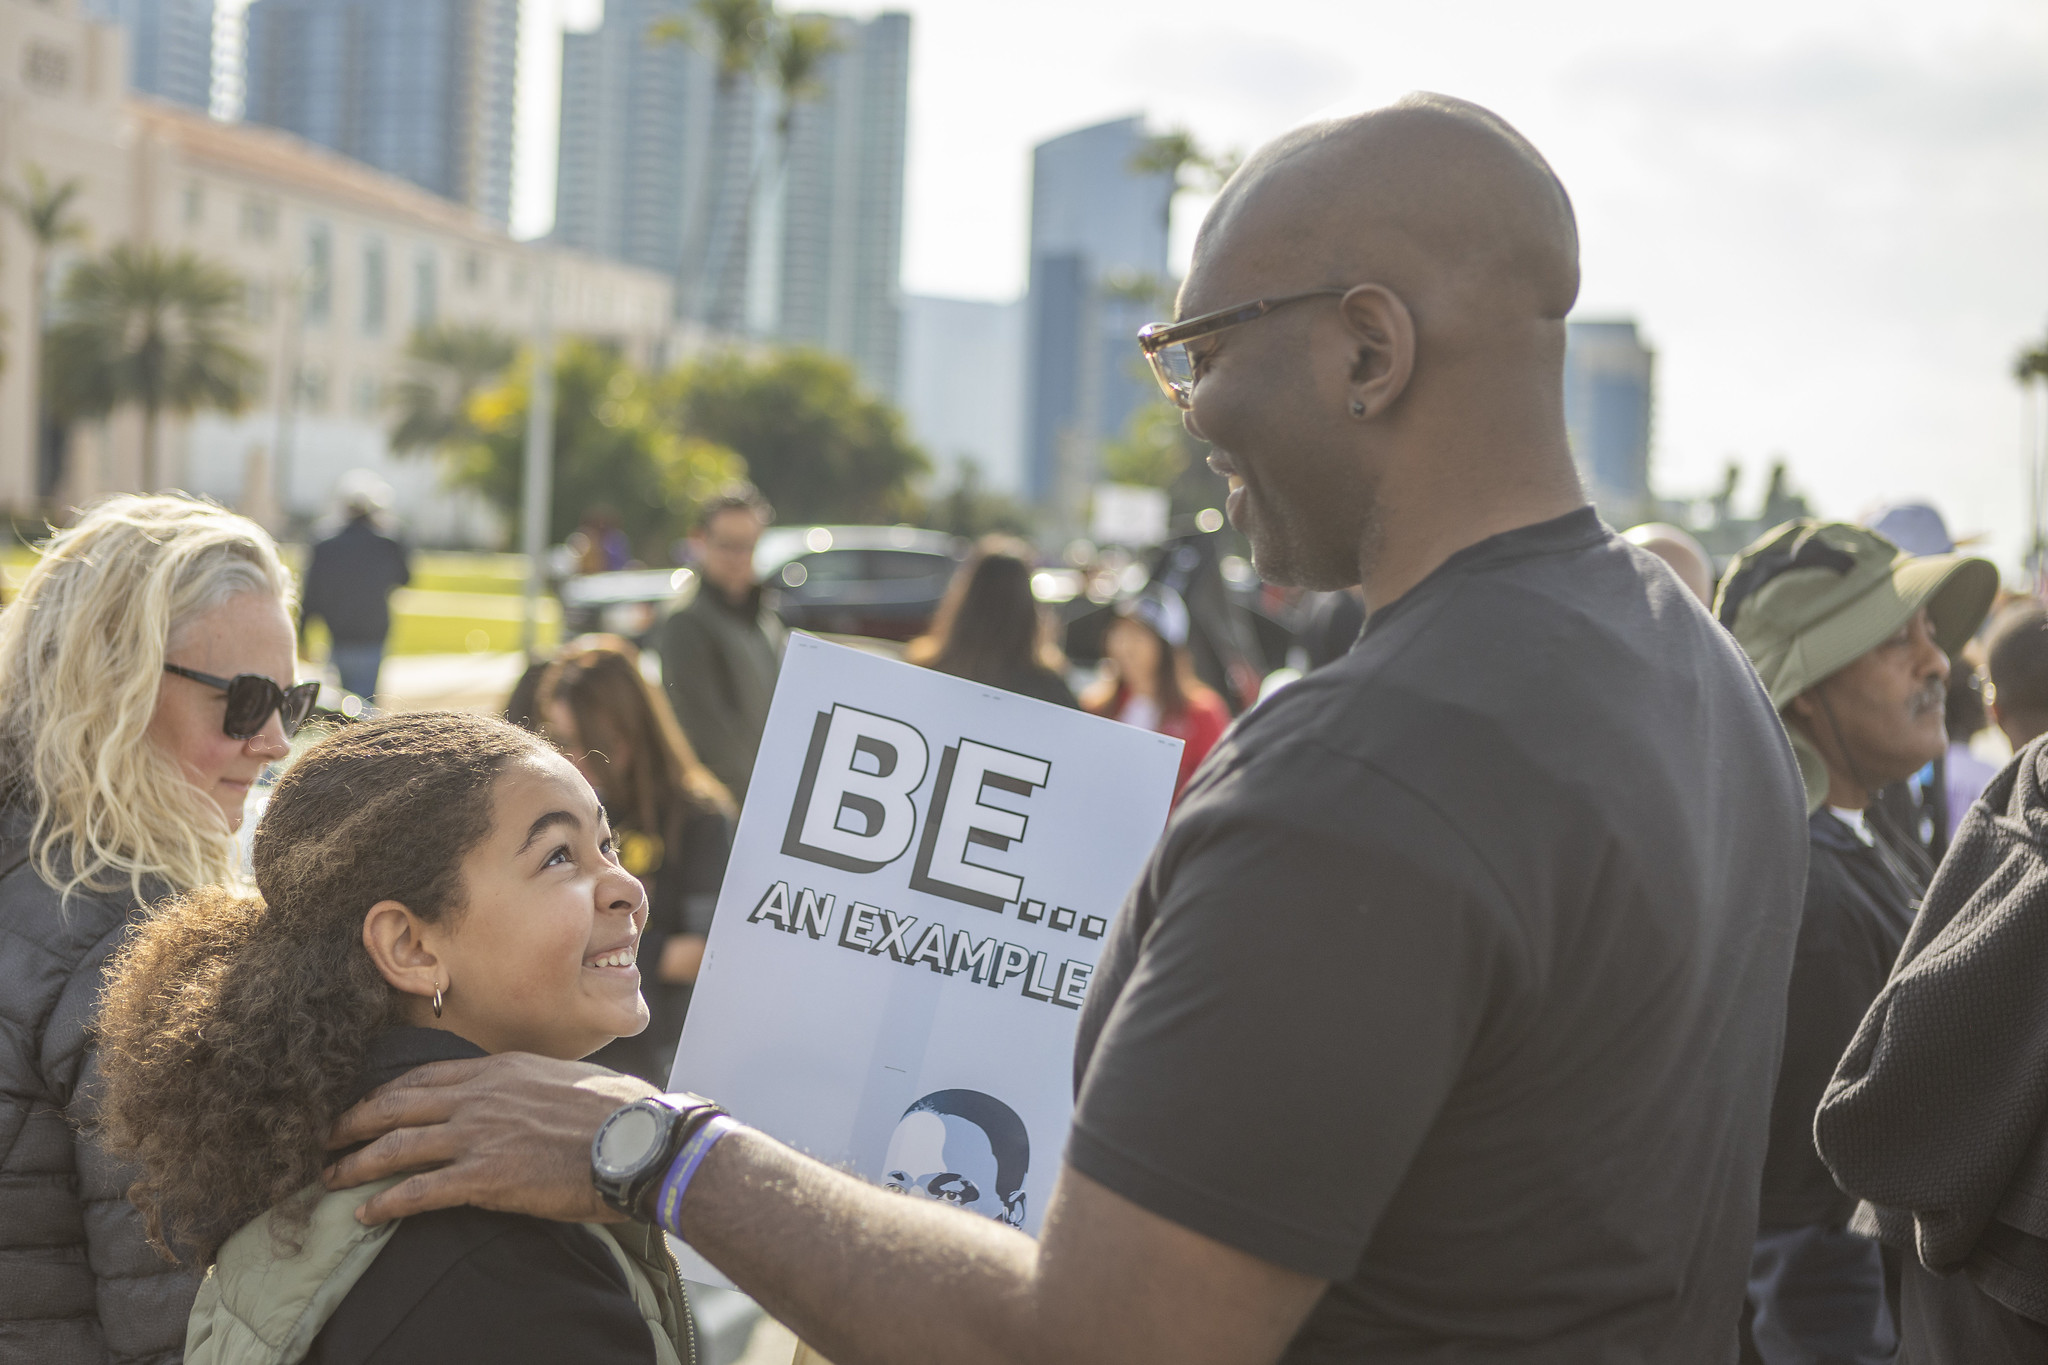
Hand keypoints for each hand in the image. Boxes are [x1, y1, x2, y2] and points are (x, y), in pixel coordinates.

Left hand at [324, 1052, 657, 1224]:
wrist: (638, 1141)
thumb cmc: (618, 1111)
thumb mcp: (566, 1079)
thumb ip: (531, 1084)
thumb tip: (527, 1095)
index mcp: (499, 1069)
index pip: (424, 1075)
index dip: (386, 1092)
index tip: (366, 1105)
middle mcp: (479, 1096)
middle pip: (397, 1104)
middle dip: (354, 1122)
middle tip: (327, 1137)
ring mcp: (478, 1135)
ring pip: (396, 1146)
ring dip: (356, 1162)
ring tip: (330, 1177)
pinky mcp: (484, 1177)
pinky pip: (418, 1191)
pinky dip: (384, 1202)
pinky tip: (364, 1214)